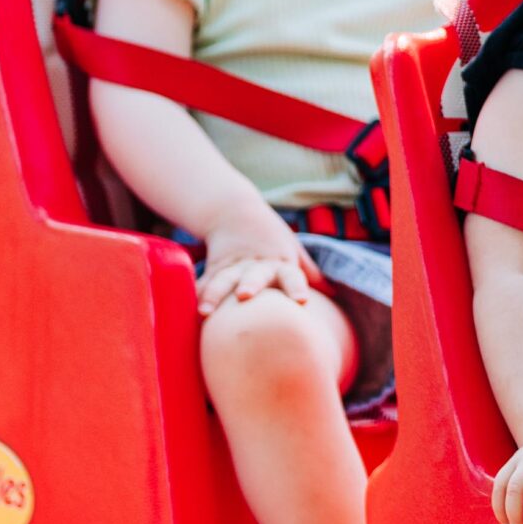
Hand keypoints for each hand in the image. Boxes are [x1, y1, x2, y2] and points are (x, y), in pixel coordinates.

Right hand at [196, 213, 312, 314]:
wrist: (236, 212)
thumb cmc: (272, 238)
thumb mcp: (294, 250)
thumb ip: (310, 273)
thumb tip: (335, 296)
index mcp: (282, 262)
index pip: (293, 275)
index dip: (297, 287)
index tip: (302, 301)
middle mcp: (257, 263)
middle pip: (254, 275)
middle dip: (250, 285)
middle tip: (244, 295)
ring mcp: (233, 264)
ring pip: (222, 279)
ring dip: (213, 294)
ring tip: (204, 311)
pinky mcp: (214, 265)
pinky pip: (204, 281)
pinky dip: (197, 293)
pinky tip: (187, 308)